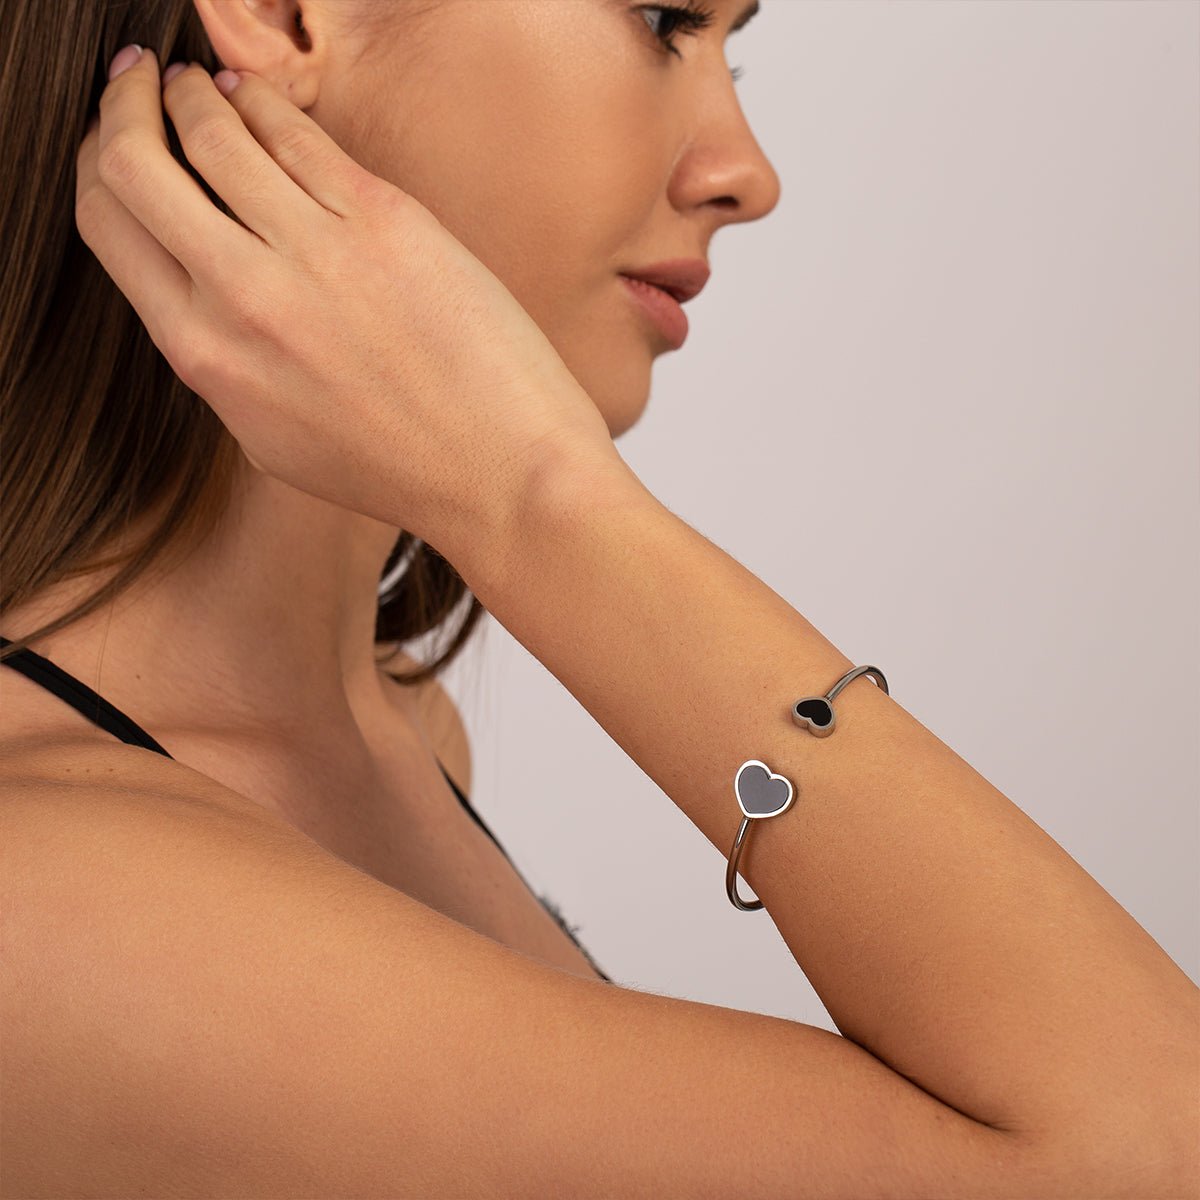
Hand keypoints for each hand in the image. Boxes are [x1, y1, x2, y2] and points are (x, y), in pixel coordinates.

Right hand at [74, 49, 617, 561]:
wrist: (503, 473)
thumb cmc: (397, 466)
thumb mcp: (272, 435)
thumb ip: (220, 358)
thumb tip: (196, 284)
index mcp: (205, 356)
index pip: (106, 223)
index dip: (96, 163)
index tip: (113, 138)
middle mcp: (244, 298)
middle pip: (134, 162)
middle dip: (125, 106)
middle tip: (139, 82)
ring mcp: (314, 253)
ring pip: (215, 129)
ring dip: (193, 91)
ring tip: (199, 86)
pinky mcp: (383, 220)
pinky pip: (298, 134)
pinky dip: (265, 105)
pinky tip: (260, 103)